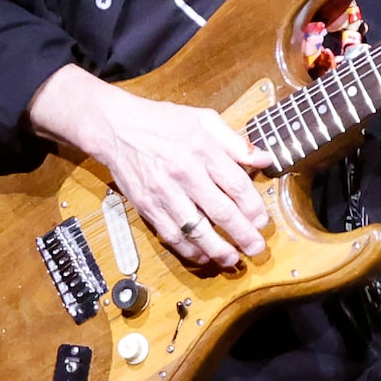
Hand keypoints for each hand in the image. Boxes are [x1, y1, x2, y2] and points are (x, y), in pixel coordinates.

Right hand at [27, 66, 272, 273]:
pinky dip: (187, 249)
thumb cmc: (162, 121)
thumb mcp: (204, 120)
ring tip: (232, 260)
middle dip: (242, 234)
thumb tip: (265, 159)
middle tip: (257, 249)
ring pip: (195, 229)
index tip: (263, 222)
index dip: (254, 208)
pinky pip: (170, 234)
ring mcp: (163, 193)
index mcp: (203, 150)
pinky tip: (202, 256)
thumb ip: (236, 142)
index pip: (236, 185)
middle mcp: (184, 174)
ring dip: (217, 249)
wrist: (115, 128)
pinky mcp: (146, 206)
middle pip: (220, 211)